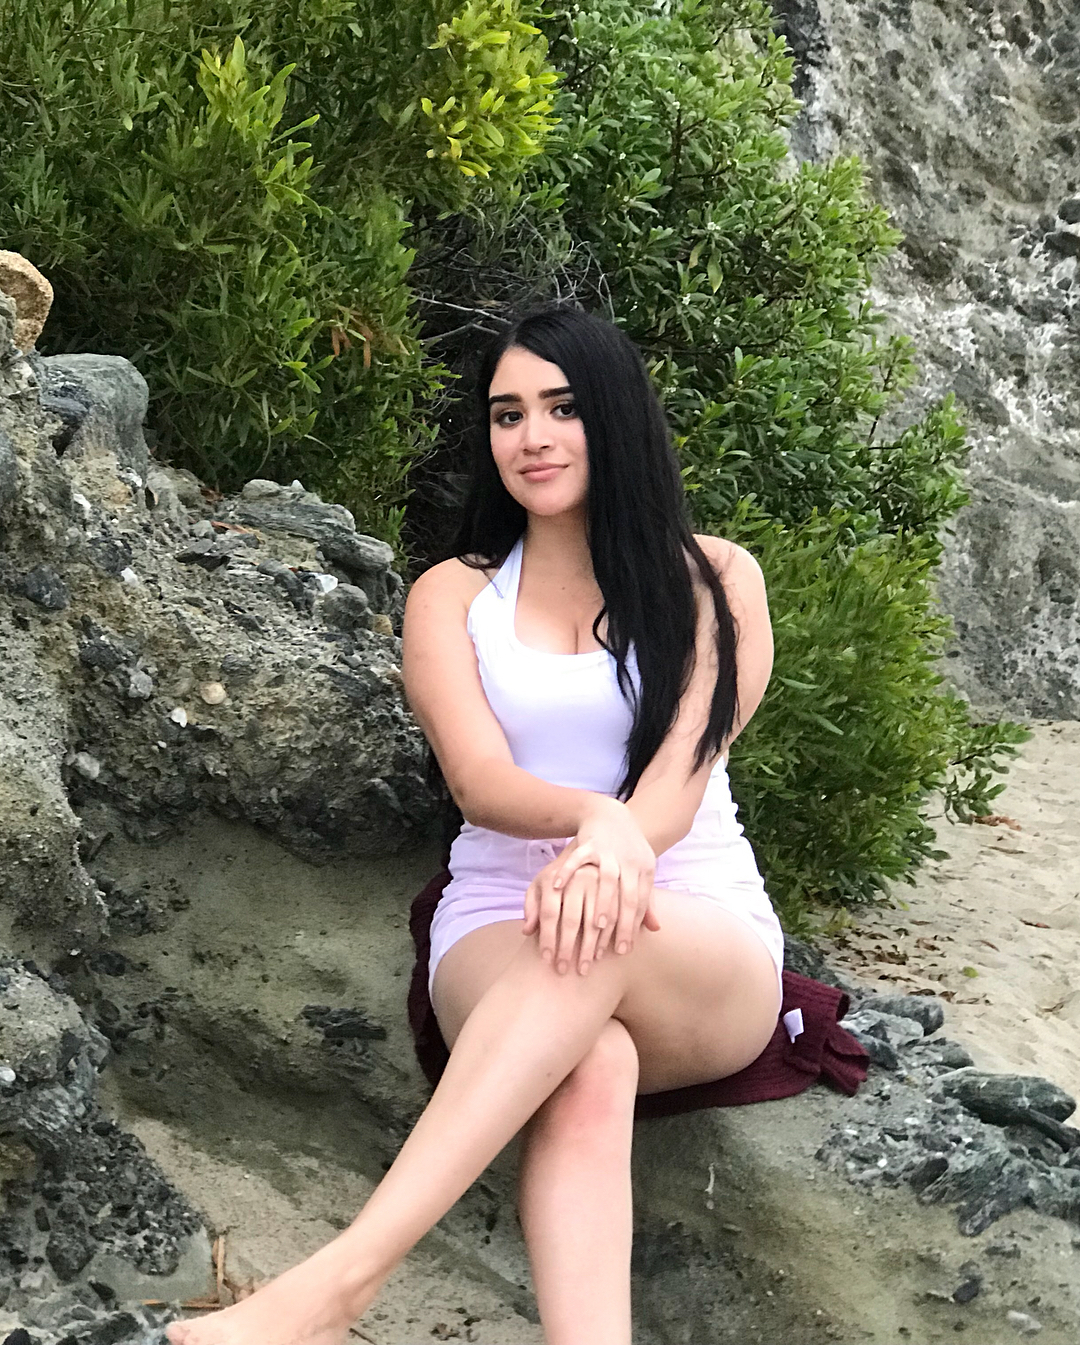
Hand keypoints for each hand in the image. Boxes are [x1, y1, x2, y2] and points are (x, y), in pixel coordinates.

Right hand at [524, 797, 659, 968]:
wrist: (612, 814)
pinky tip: (559, 888)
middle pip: (628, 895)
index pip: (641, 903)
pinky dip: (569, 871)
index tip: (623, 950)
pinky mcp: (590, 842)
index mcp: (644, 870)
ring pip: (608, 879)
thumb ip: (647, 900)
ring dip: (603, 902)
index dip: (633, 927)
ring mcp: (610, 851)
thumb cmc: (627, 851)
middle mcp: (630, 861)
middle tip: (612, 949)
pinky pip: (578, 858)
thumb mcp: (641, 871)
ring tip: (596, 926)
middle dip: (622, 923)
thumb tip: (655, 930)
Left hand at [524, 859, 605, 974]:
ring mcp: (599, 883)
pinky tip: (601, 954)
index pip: (549, 912)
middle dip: (567, 948)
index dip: (547, 937)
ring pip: (595, 921)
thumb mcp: (540, 885)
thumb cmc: (557, 877)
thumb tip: (527, 931)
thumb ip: (532, 905)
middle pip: (572, 920)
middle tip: (563, 970)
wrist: (589, 853)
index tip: (546, 959)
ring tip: (584, 969)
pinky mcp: (617, 889)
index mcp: (554, 877)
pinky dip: (608, 938)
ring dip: (589, 948)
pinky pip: (614, 918)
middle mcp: (577, 878)